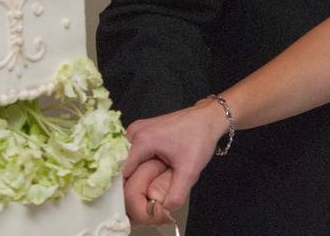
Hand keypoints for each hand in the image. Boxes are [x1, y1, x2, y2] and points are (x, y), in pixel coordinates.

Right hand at [123, 98, 230, 212]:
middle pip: (121, 164)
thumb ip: (176, 194)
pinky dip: (138, 161)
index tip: (136, 198)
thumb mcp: (190, 170)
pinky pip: (132, 151)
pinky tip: (151, 167)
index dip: (127, 188)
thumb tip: (163, 211)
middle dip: (131, 179)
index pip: (121, 172)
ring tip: (150, 177)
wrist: (209, 118)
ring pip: (125, 157)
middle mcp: (133, 132)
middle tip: (146, 188)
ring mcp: (136, 129)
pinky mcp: (142, 130)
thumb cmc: (200, 138)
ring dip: (134, 170)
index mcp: (141, 140)